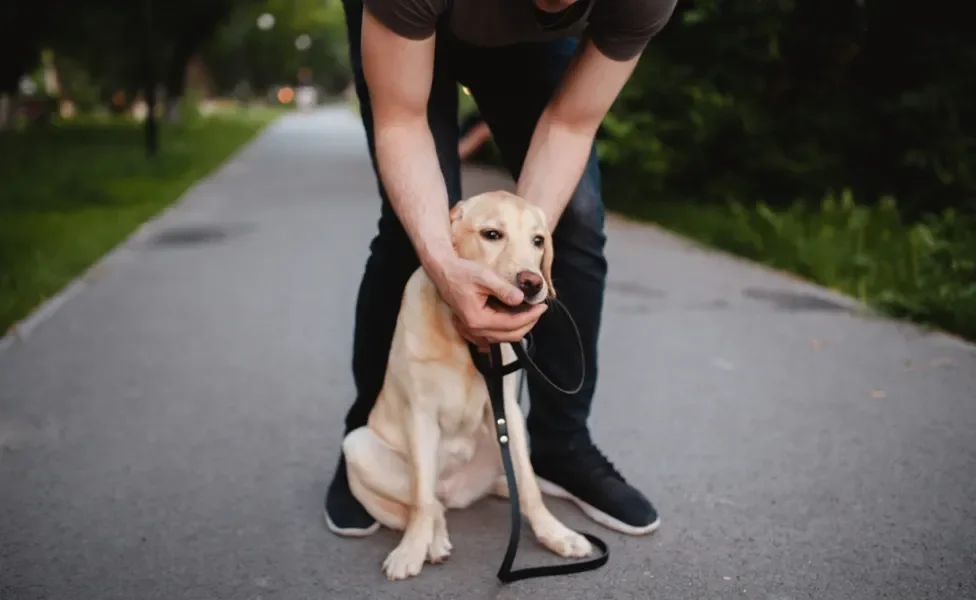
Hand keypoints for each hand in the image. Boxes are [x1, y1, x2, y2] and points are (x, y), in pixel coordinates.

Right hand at [431, 257, 546, 348]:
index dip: (530, 316)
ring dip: (519, 327)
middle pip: (510, 335)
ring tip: (530, 312)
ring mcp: (472, 331)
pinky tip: (514, 320)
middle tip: (539, 309)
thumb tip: (520, 299)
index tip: (543, 306)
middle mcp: (475, 330)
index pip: (512, 324)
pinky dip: (507, 330)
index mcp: (478, 319)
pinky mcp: (472, 328)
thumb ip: (503, 289)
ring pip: (503, 337)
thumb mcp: (485, 276)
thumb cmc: (462, 273)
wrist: (444, 272)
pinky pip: (493, 336)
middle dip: (528, 323)